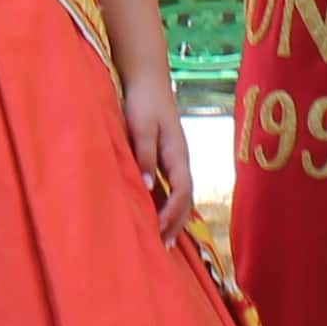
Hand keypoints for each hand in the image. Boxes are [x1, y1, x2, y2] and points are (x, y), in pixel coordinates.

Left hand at [125, 63, 194, 230]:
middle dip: (176, 222)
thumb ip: (144, 155)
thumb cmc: (143, 101)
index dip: (172, 212)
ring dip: (173, 216)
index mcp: (177, 154)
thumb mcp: (141, 127)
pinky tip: (157, 214)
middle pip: (185, 198)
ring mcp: (175, 159)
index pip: (181, 191)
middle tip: (164, 247)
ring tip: (163, 239)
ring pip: (179, 194)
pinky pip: (171, 186)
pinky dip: (167, 204)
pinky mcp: (166, 156)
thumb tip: (147, 188)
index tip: (159, 229)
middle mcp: (180, 160)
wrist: (147, 78)